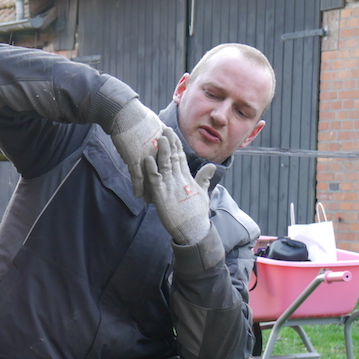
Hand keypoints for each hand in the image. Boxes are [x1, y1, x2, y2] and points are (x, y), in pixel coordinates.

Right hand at [110, 98, 164, 199]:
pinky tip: (138, 196)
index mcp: (164, 144)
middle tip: (166, 197)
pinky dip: (138, 187)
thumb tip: (161, 135)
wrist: (125, 113)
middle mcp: (158, 152)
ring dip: (151, 191)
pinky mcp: (134, 159)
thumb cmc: (138, 115)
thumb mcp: (154, 123)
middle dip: (163, 186)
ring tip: (151, 201)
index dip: (170, 174)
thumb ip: (158, 133)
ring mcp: (147, 157)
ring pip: (151, 179)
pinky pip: (137, 177)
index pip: (169, 163)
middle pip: (163, 174)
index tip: (173, 183)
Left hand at [141, 128, 214, 245]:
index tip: (172, 132)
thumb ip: (203, 179)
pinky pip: (155, 180)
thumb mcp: (202, 193)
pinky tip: (147, 159)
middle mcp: (179, 179)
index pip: (181, 157)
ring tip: (158, 137)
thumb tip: (210, 166)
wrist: (193, 231)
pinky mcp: (162, 196)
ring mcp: (170, 187)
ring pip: (165, 165)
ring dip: (161, 151)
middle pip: (173, 156)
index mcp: (187, 178)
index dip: (176, 144)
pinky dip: (151, 170)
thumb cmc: (197, 214)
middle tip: (164, 127)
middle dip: (169, 142)